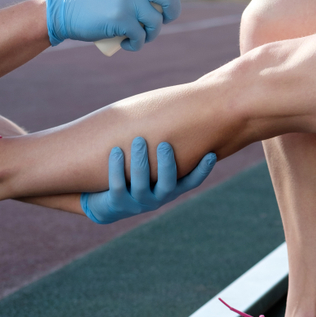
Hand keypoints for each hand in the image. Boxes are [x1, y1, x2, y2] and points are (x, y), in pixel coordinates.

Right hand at [42, 0, 204, 50]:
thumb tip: (165, 8)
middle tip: (165, 20)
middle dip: (173, 13)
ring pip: (157, 24)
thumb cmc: (93, 3)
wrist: (63, 11)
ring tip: (135, 35)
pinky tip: (124, 43)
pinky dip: (135, 45)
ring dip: (150, 35)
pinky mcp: (121, 20)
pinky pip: (141, 38)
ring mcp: (128, 1)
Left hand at [81, 137, 216, 223]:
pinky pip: (118, 186)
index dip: (202, 170)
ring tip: (138, 140)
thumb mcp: (150, 162)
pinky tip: (116, 150)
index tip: (210, 154)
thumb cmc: (132, 172)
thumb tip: (176, 111)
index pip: (191, 182)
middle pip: (168, 184)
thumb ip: (161, 146)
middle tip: (164, 144)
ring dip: (140, 161)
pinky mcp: (117, 204)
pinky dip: (117, 168)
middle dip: (166, 163)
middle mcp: (158, 198)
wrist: (105, 199)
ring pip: (141, 185)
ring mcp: (138, 203)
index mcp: (171, 188)